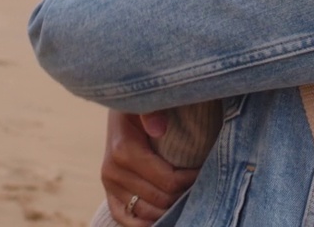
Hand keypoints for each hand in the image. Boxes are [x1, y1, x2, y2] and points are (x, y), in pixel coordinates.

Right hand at [101, 110, 198, 225]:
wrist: (120, 104)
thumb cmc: (140, 102)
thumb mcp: (145, 100)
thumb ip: (152, 110)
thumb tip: (158, 129)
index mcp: (124, 150)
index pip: (168, 180)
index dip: (191, 179)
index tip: (204, 168)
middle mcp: (113, 171)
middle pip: (161, 199)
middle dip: (183, 193)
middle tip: (199, 182)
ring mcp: (109, 184)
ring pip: (147, 212)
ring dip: (170, 208)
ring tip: (186, 194)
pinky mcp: (109, 192)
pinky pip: (124, 218)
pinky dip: (144, 223)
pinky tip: (164, 218)